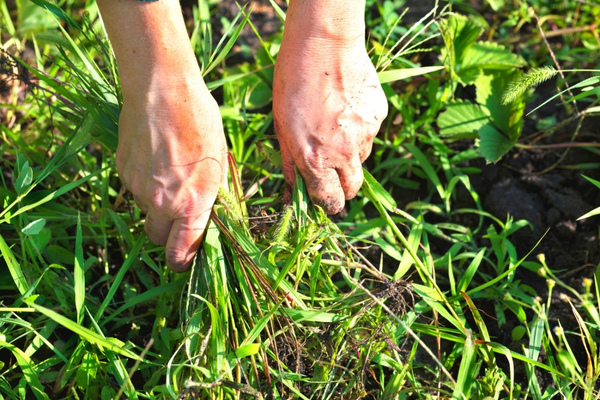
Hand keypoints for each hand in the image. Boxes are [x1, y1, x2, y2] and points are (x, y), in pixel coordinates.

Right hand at [116, 82, 226, 271]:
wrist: (162, 89)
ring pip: (145, 211)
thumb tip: (210, 217)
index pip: (181, 253)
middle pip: (157, 239)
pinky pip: (133, 189)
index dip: (183, 262)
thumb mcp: (219, 162)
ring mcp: (138, 188)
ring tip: (169, 172)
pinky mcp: (122, 171)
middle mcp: (162, 202)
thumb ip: (212, 196)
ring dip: (156, 204)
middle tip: (179, 215)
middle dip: (167, 234)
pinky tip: (155, 158)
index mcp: (193, 203)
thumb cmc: (200, 121)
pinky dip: (143, 183)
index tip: (185, 259)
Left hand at [273, 36, 387, 213]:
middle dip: (343, 187)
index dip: (327, 203)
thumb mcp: (281, 126)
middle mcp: (344, 153)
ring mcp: (365, 135)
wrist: (324, 45)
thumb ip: (290, 163)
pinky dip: (359, 129)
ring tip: (334, 125)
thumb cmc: (293, 83)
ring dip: (350, 154)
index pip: (329, 201)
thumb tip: (292, 192)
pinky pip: (369, 133)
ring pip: (361, 158)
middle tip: (332, 173)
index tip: (324, 198)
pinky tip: (346, 107)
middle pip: (352, 189)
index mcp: (315, 159)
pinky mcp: (378, 117)